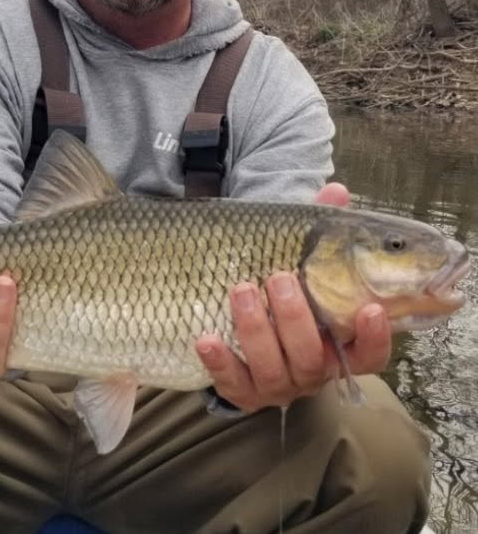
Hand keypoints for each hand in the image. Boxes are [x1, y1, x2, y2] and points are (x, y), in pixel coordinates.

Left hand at [196, 182, 391, 411]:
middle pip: (312, 358)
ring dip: (256, 329)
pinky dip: (218, 361)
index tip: (370, 307)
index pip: (369, 355)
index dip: (374, 337)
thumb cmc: (278, 287)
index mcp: (335, 344)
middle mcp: (310, 370)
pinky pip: (229, 384)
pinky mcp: (239, 390)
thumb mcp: (298, 261)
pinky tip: (206, 338)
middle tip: (279, 278)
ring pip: (272, 369)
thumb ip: (319, 231)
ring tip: (240, 289)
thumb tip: (335, 190)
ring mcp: (274, 384)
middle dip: (296, 318)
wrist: (234, 323)